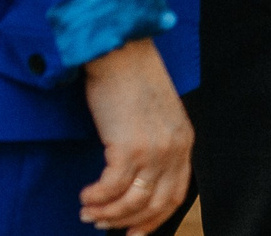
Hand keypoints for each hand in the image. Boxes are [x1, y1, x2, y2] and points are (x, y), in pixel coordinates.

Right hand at [79, 37, 191, 233]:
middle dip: (127, 222)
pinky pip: (111, 189)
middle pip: (155, 204)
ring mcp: (153, 150)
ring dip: (107, 213)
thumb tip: (137, 178)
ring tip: (88, 212)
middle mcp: (174, 149)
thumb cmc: (132, 79)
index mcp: (185, 141)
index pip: (176, 195)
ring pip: (131, 201)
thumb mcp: (157, 114)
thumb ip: (156, 143)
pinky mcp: (128, 148)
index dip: (154, 219)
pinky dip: (96, 198)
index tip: (134, 234)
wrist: (120, 51)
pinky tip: (85, 196)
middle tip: (103, 226)